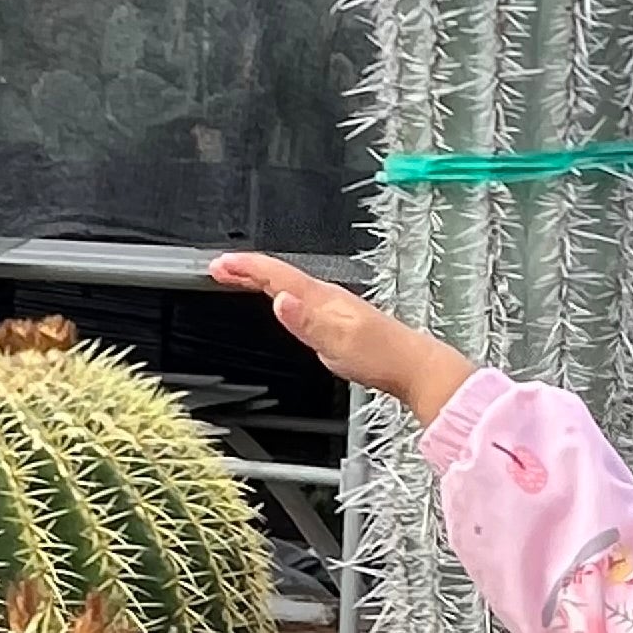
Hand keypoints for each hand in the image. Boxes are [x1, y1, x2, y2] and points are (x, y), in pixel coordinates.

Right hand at [209, 252, 475, 423]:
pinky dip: (280, 297)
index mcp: (322, 299)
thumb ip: (307, 321)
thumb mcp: (339, 342)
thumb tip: (278, 300)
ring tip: (239, 279)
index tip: (218, 266)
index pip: (276, 276)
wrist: (414, 367)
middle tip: (219, 269)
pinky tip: (281, 305)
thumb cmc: (383, 356)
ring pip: (288, 287)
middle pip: (278, 277)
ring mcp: (332, 309)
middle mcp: (326, 298)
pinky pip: (299, 302)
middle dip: (246, 270)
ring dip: (261, 281)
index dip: (245, 268)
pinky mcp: (337, 323)